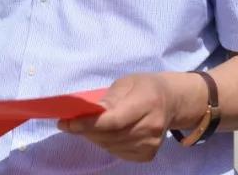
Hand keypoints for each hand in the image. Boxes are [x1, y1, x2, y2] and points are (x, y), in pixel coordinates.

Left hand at [57, 73, 196, 162]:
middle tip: (69, 123)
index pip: (113, 120)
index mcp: (147, 102)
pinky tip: (104, 133)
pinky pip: (118, 153)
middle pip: (110, 136)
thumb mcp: (126, 82)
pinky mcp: (148, 155)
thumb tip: (86, 113)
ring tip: (86, 126)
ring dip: (93, 137)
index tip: (66, 122)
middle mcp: (152, 126)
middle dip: (85, 130)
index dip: (88, 124)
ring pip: (111, 147)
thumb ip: (108, 99)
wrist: (171, 102)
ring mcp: (151, 144)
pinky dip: (105, 144)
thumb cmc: (145, 87)